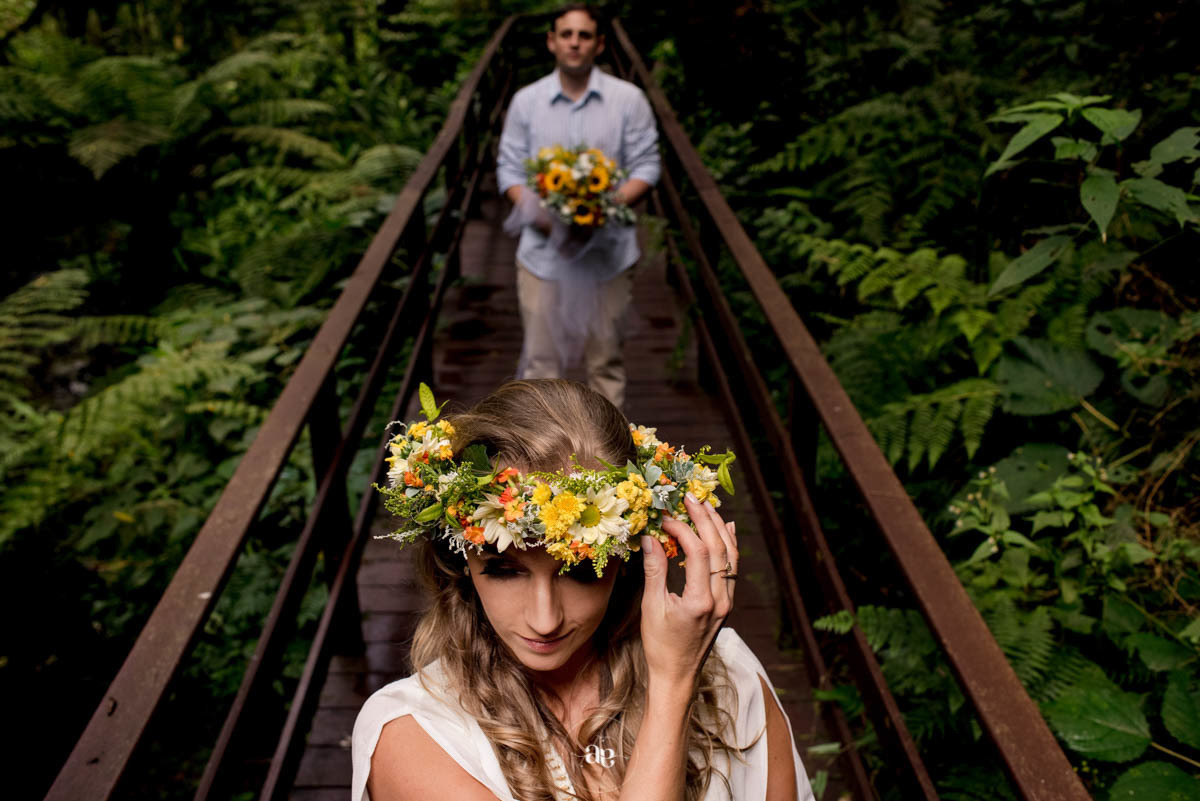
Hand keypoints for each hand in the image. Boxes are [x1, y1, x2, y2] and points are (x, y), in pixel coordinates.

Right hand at [639, 495, 737, 687]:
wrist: (679, 675)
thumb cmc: (660, 645)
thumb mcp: (652, 608)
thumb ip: (654, 571)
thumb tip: (649, 537)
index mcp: (700, 602)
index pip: (697, 552)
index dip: (682, 528)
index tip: (664, 517)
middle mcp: (720, 600)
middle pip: (719, 548)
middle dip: (705, 519)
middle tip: (690, 498)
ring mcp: (727, 602)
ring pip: (730, 556)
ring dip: (720, 528)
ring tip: (707, 505)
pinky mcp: (727, 603)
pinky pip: (732, 568)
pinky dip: (730, 545)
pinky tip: (726, 528)